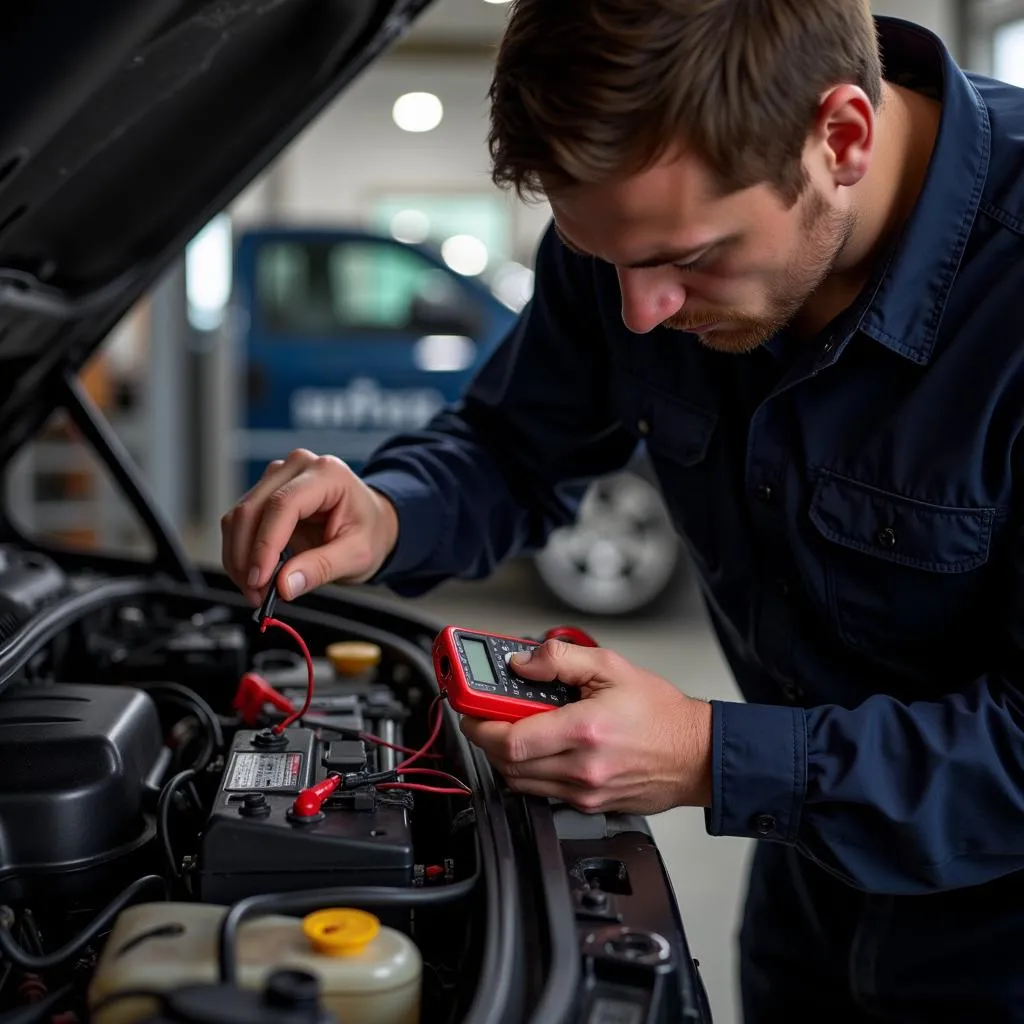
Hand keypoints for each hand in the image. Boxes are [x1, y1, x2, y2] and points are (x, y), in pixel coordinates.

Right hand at [220, 449, 398, 605]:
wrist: (372, 522)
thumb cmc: (369, 532)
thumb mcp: (358, 555)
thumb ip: (321, 568)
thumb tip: (284, 585)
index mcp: (327, 474)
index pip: (283, 504)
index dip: (265, 544)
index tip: (259, 580)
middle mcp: (297, 467)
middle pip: (252, 509)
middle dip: (247, 558)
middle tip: (256, 594)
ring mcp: (277, 476)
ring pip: (238, 517)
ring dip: (239, 559)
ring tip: (257, 590)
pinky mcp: (264, 493)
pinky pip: (239, 523)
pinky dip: (241, 554)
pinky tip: (254, 575)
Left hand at [459, 639, 711, 814]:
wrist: (696, 754)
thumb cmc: (661, 714)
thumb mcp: (611, 666)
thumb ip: (560, 659)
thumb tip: (523, 663)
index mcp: (584, 730)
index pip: (511, 738)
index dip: (480, 725)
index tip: (471, 710)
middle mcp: (582, 767)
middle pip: (508, 763)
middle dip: (487, 739)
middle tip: (484, 716)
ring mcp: (585, 792)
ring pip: (520, 782)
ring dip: (505, 757)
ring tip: (511, 730)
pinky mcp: (589, 805)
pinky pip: (542, 792)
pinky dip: (529, 772)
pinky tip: (540, 750)